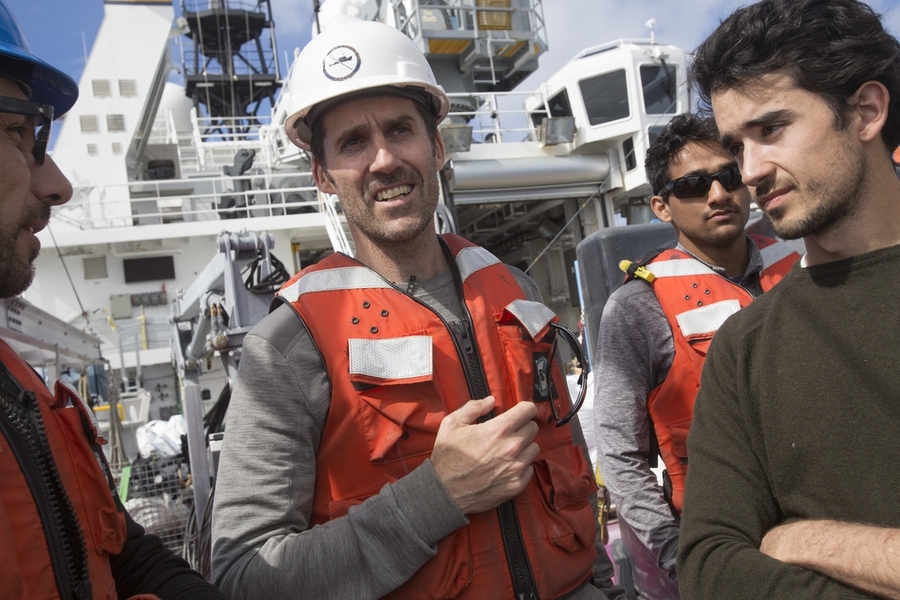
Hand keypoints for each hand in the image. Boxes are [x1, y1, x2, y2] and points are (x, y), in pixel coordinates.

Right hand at [431, 396, 539, 514]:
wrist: (445, 492)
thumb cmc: (447, 457)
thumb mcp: (452, 424)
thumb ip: (473, 407)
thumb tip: (491, 401)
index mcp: (499, 429)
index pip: (529, 409)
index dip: (524, 409)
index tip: (519, 412)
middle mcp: (512, 447)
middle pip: (533, 428)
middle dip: (522, 427)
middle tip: (508, 433)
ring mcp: (516, 467)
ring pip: (534, 448)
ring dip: (524, 447)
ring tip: (507, 451)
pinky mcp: (517, 485)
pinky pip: (530, 469)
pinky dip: (521, 466)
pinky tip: (506, 466)